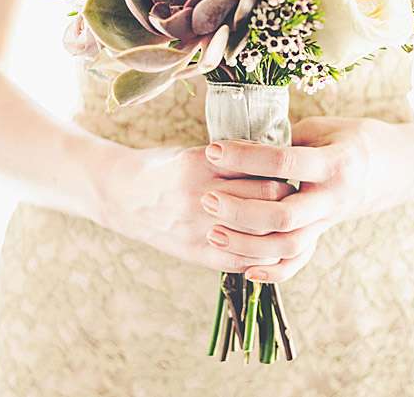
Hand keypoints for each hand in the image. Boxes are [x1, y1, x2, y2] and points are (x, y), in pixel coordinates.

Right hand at [93, 144, 298, 273]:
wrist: (121, 196)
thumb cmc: (164, 169)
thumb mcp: (194, 153)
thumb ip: (233, 160)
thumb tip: (281, 163)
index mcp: (202, 163)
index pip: (264, 168)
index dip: (283, 170)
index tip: (289, 169)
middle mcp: (201, 196)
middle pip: (268, 199)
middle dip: (286, 197)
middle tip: (292, 194)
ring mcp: (198, 228)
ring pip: (259, 234)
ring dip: (276, 228)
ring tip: (280, 219)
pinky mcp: (194, 252)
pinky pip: (240, 260)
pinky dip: (261, 255)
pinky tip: (268, 245)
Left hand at [201, 117, 413, 282]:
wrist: (398, 168)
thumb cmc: (355, 138)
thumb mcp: (324, 128)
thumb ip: (286, 139)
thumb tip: (241, 146)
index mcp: (335, 163)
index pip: (285, 161)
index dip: (245, 156)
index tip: (212, 150)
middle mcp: (333, 197)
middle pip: (284, 215)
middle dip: (240, 210)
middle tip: (207, 199)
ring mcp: (329, 221)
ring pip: (288, 246)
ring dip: (247, 245)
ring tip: (213, 232)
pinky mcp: (324, 234)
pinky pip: (299, 262)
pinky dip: (272, 271)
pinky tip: (243, 269)